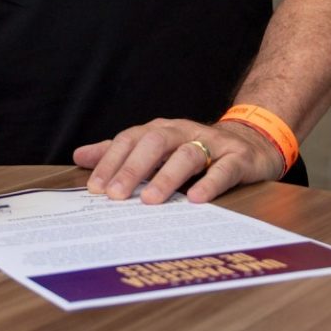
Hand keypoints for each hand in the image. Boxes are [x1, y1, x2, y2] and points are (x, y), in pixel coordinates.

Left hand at [73, 117, 284, 204]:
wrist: (250, 142)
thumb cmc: (194, 148)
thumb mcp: (155, 148)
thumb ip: (119, 153)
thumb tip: (79, 157)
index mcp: (160, 129)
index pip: (130, 140)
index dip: (111, 162)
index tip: (95, 188)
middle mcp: (183, 131)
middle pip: (154, 143)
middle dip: (132, 169)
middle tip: (116, 196)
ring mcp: (212, 143)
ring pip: (186, 154)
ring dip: (166, 177)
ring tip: (150, 201)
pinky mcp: (238, 159)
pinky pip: (224, 169)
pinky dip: (210, 183)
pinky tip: (196, 200)